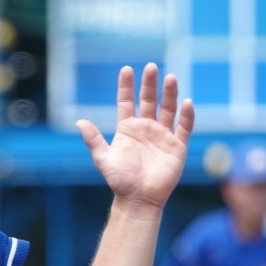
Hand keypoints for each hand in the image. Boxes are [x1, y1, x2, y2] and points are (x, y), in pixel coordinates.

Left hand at [75, 63, 194, 209]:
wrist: (138, 199)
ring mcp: (163, 135)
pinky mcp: (177, 146)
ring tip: (170, 77)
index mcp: (127, 128)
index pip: (127, 102)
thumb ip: (93, 139)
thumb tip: (79, 122)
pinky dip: (186, 115)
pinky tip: (186, 102)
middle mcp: (146, 128)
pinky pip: (184, 127)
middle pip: (149, 100)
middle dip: (150, 84)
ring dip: (170, 94)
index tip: (127, 69)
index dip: (127, 86)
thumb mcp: (103, 158)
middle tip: (151, 67)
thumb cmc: (119, 180)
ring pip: (168, 109)